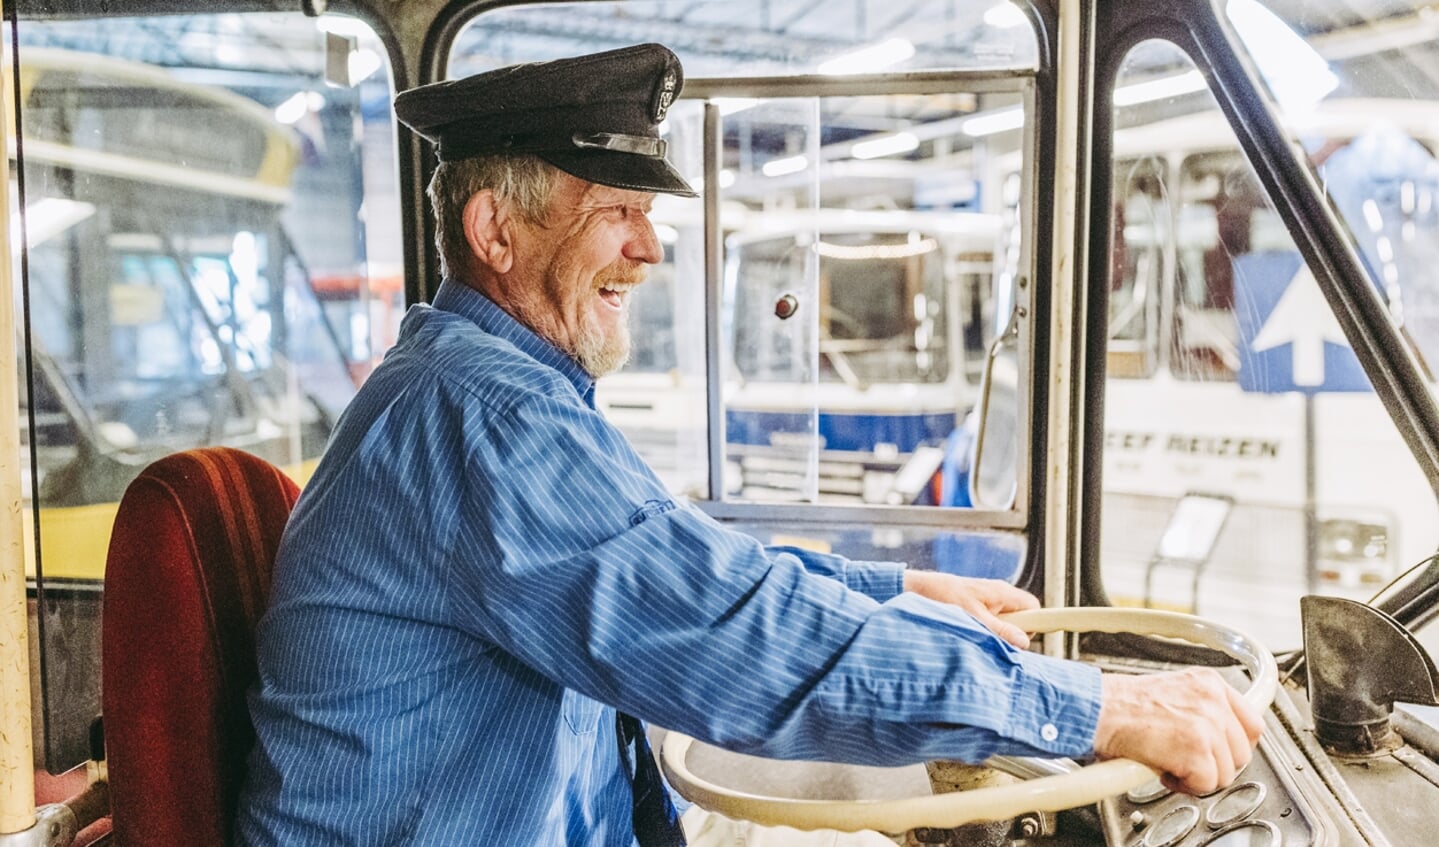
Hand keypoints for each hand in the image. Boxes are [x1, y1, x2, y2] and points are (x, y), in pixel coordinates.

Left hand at [901, 571, 1038, 647]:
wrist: (916, 589)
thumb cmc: (943, 596)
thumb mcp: (974, 618)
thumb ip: (1001, 630)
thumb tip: (1024, 642)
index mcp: (1002, 593)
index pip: (1034, 606)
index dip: (1035, 622)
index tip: (1028, 638)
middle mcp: (998, 595)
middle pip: (1021, 617)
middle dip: (1013, 633)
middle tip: (996, 641)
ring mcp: (987, 601)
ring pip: (1004, 622)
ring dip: (997, 634)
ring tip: (978, 637)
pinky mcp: (976, 608)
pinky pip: (991, 622)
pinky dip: (985, 631)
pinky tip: (971, 635)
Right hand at [1094, 668, 1264, 795]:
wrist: (1096, 709)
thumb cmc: (1119, 706)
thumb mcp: (1172, 693)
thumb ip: (1200, 709)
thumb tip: (1218, 737)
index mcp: (1209, 683)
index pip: (1251, 722)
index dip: (1236, 745)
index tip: (1224, 753)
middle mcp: (1213, 700)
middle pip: (1242, 752)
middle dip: (1215, 764)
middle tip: (1186, 761)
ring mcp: (1207, 725)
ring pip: (1226, 772)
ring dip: (1198, 776)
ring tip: (1170, 764)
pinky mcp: (1197, 750)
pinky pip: (1207, 784)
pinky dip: (1185, 785)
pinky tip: (1164, 771)